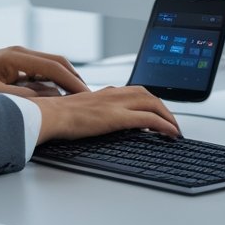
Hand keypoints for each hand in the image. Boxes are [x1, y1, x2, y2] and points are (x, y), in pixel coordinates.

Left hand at [0, 46, 87, 97]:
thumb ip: (18, 97)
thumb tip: (44, 101)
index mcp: (15, 57)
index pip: (54, 67)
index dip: (73, 82)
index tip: (88, 96)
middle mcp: (18, 55)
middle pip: (57, 64)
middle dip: (75, 80)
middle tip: (91, 98)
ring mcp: (15, 61)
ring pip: (49, 70)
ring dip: (64, 83)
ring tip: (79, 101)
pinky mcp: (11, 69)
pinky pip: (38, 75)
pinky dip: (51, 86)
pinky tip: (56, 99)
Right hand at [32, 86, 180, 142]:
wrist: (50, 115)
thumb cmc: (58, 115)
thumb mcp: (79, 110)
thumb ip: (93, 112)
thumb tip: (99, 122)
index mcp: (105, 92)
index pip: (135, 92)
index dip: (150, 101)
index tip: (157, 112)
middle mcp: (114, 94)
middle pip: (148, 95)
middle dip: (164, 108)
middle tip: (171, 122)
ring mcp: (117, 104)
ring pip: (153, 104)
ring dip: (168, 116)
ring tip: (174, 129)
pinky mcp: (117, 117)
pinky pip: (149, 119)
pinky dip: (164, 125)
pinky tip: (171, 133)